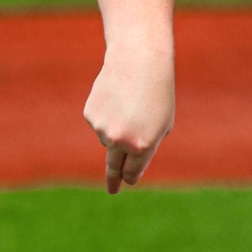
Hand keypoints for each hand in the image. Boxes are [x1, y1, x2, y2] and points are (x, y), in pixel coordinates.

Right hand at [83, 47, 175, 194]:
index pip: (132, 171)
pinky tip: (115, 96)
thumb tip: (129, 166)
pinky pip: (99, 121)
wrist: (138, 61)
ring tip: (130, 102)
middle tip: (112, 189)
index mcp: (142, 147)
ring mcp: (102, 128)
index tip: (126, 182)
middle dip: (113, 178)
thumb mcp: (161, 124)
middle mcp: (120, 141)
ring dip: (117, 126)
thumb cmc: (157, 93)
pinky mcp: (90, 115)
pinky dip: (106, 113)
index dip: (130, 177)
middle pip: (114, 166)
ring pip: (108, 138)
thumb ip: (146, 148)